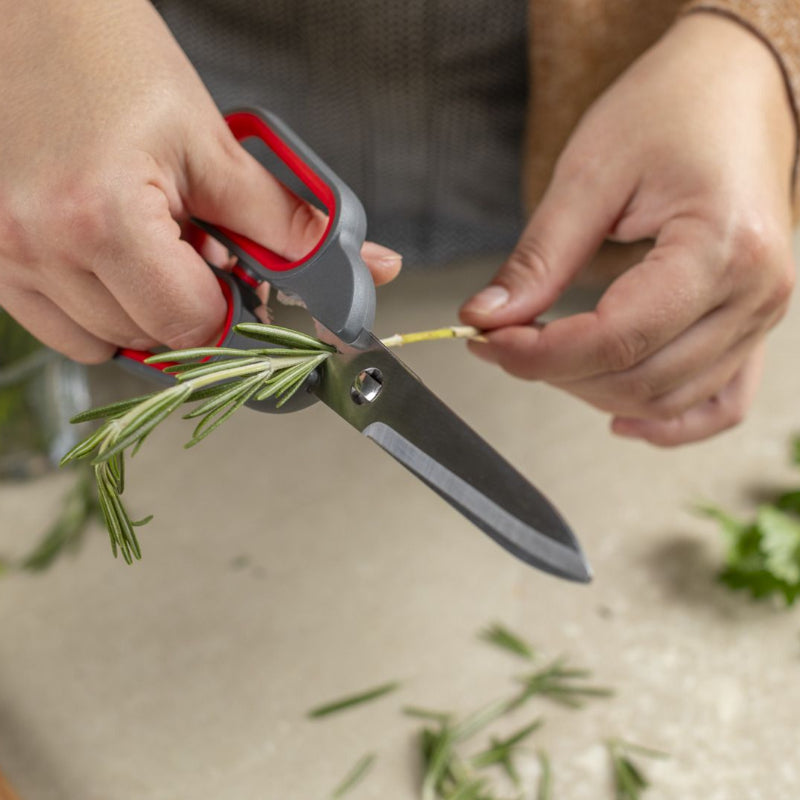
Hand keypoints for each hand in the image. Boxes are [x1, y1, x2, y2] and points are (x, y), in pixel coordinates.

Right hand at [0, 0, 400, 363]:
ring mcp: (5, 258)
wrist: (24, 11)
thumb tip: (368, 265)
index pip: (192, 325)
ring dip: (148, 310)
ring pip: (109, 343)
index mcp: (101, 218)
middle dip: (193, 307)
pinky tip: (115, 257)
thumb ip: (287, 222)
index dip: (231, 310)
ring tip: (152, 242)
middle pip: (154, 339)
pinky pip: (65, 331)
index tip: (241, 280)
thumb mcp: (213, 144)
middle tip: (200, 249)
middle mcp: (39, 248)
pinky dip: (105, 311)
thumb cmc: (114, 60)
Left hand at [460, 13, 795, 445]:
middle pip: (640, 379)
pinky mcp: (752, 325)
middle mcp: (756, 293)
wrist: (733, 88)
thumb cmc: (672, 110)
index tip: (486, 341)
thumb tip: (487, 318)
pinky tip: (619, 416)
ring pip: (668, 399)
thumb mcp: (591, 174)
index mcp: (722, 247)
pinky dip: (666, 421)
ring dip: (595, 393)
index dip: (540, 355)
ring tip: (545, 357)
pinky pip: (718, 404)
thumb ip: (539, 258)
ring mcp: (761, 316)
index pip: (617, 339)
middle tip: (502, 341)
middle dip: (556, 373)